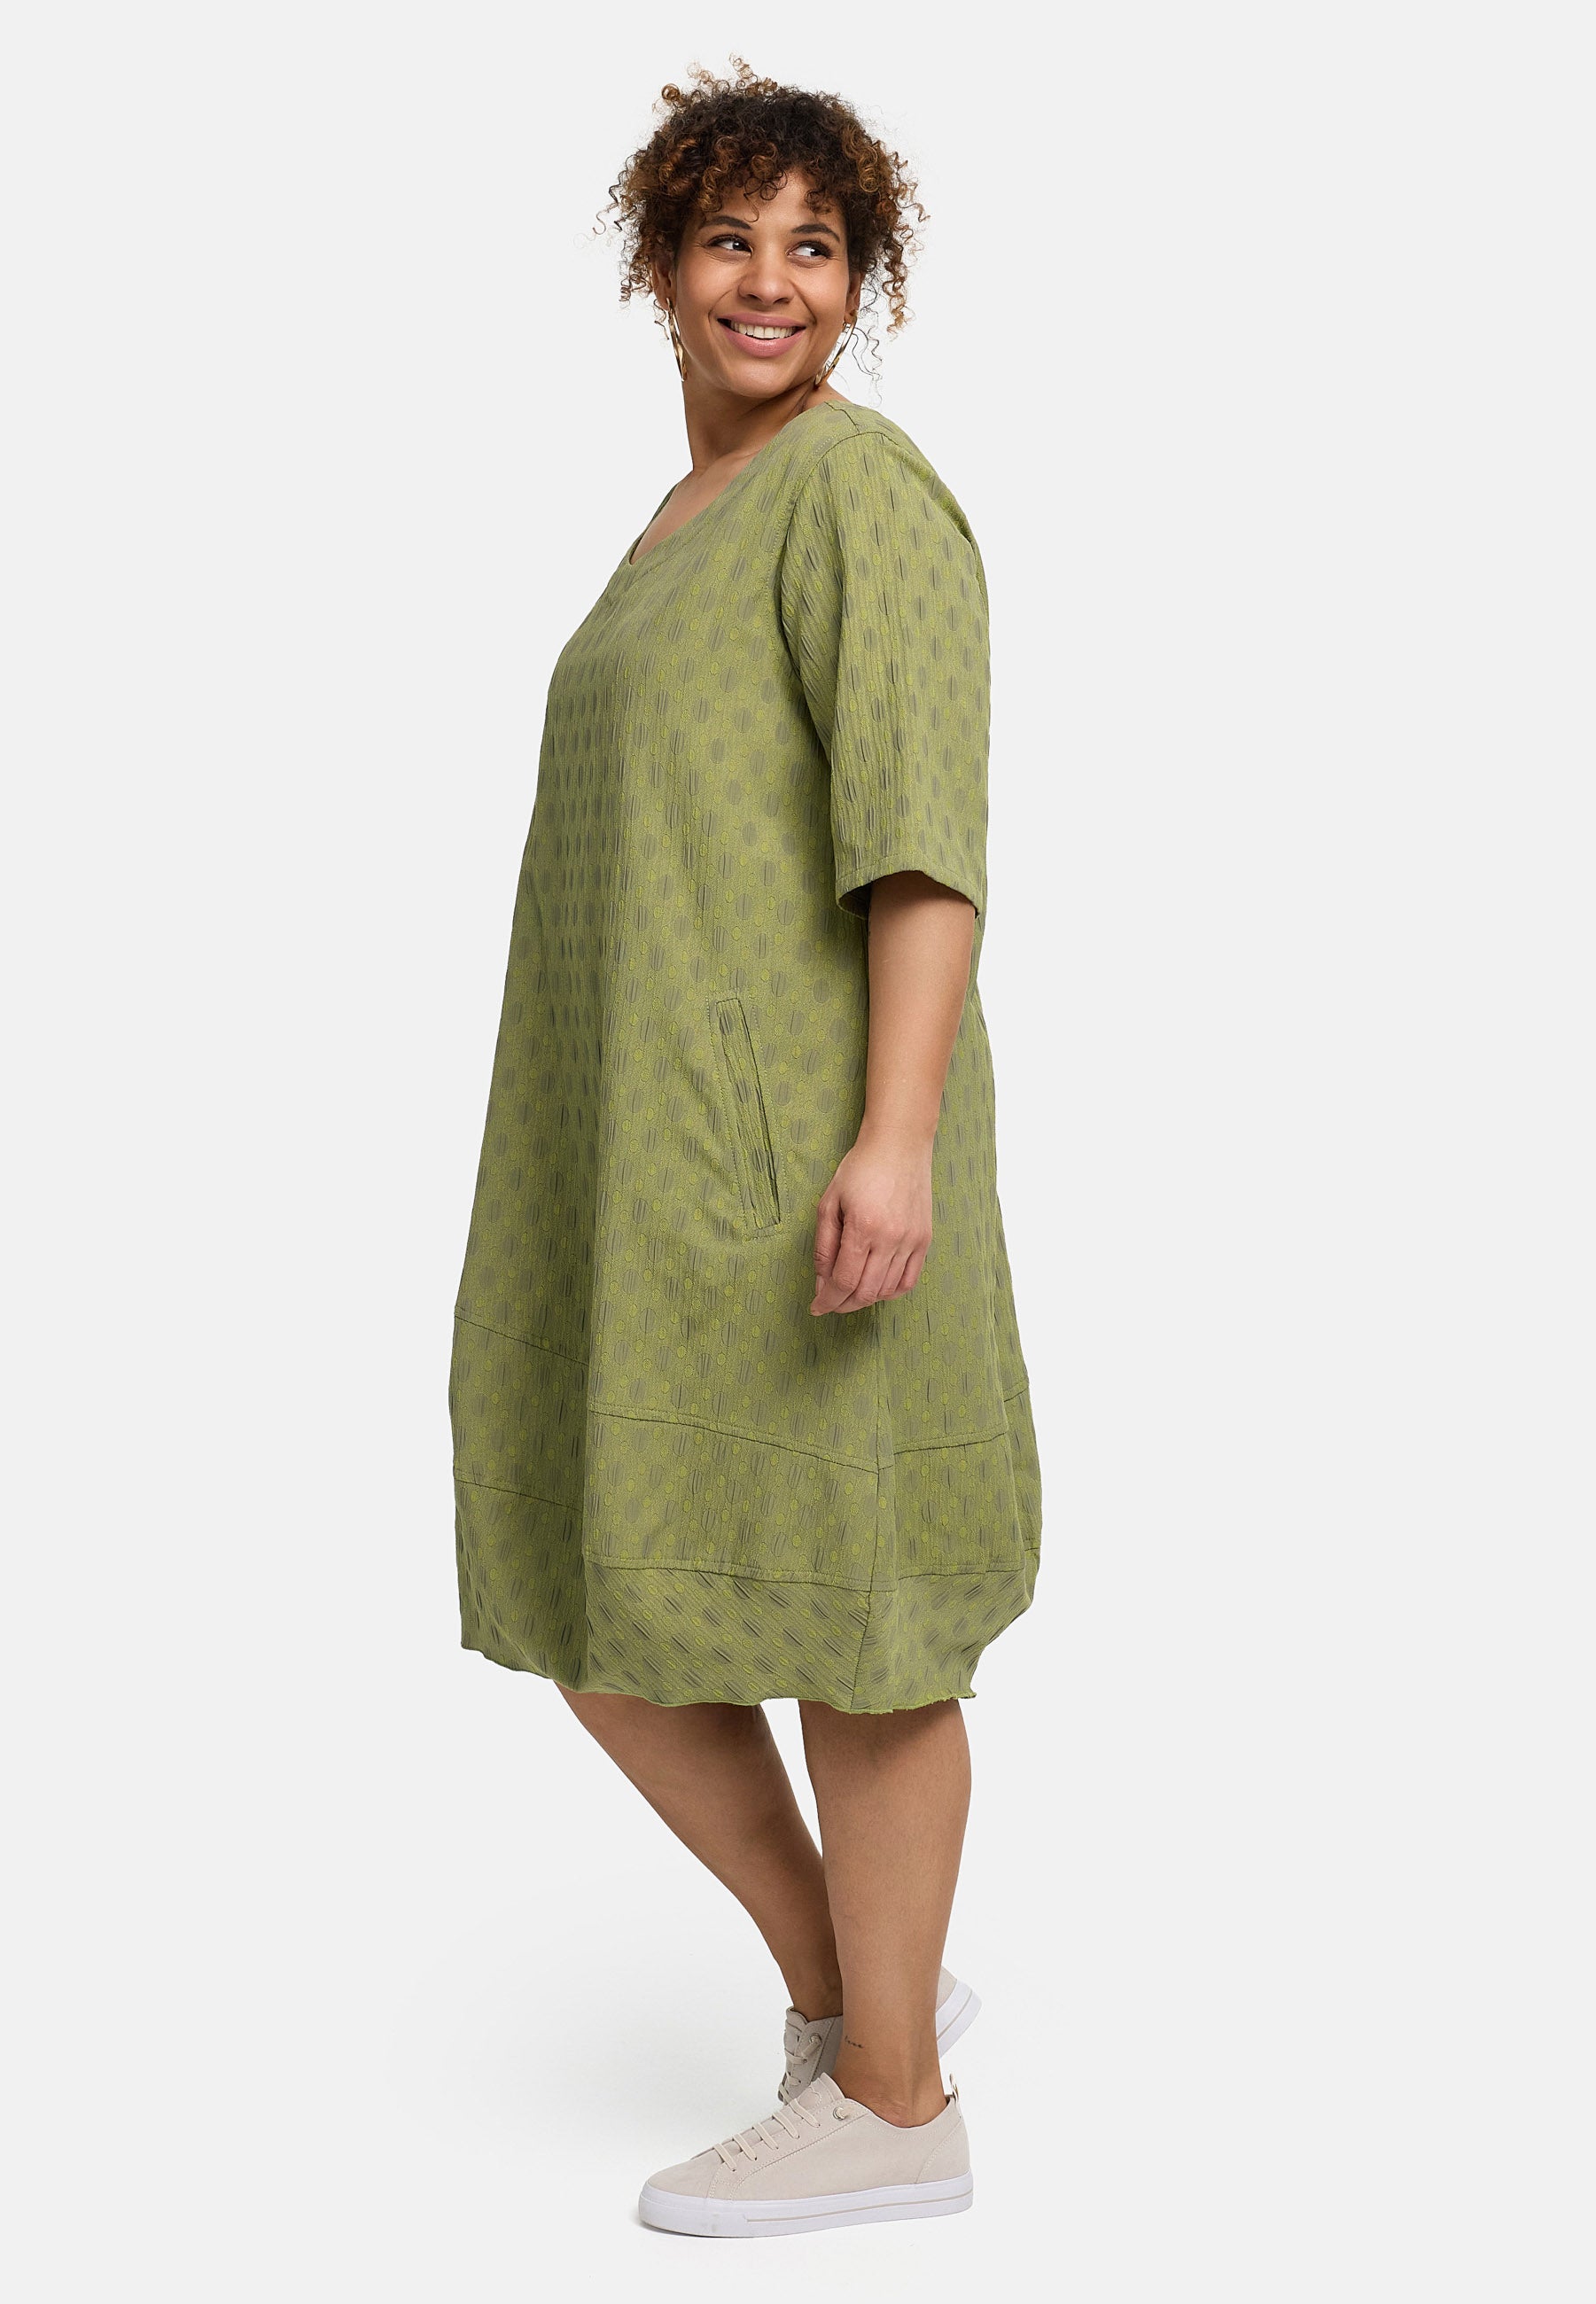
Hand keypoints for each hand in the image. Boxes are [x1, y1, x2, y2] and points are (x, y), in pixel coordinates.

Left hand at [810, 1130, 933, 1315]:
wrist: (899, 1145)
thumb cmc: (860, 1169)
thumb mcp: (829, 1202)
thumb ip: (824, 1246)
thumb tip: (822, 1283)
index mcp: (863, 1227)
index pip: (844, 1281)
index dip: (828, 1300)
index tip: (817, 1307)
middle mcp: (890, 1238)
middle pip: (866, 1291)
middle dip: (843, 1304)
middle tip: (830, 1303)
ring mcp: (911, 1240)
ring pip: (887, 1290)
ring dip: (865, 1299)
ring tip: (850, 1294)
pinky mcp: (924, 1240)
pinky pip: (909, 1281)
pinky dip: (891, 1292)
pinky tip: (876, 1287)